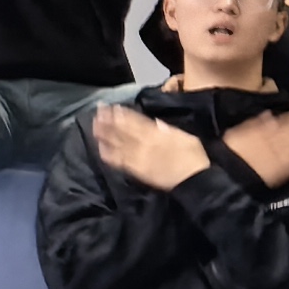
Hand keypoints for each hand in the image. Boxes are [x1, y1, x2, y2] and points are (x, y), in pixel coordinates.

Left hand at [85, 105, 209, 189]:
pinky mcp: (135, 169)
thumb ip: (170, 130)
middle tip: (99, 111)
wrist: (193, 181)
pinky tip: (100, 147)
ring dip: (105, 133)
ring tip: (95, 125)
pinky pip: (118, 160)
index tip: (113, 107)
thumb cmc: (194, 158)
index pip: (136, 120)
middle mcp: (144, 143)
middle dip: (110, 119)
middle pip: (123, 129)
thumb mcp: (187, 138)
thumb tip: (157, 123)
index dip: (123, 113)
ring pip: (117, 142)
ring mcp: (138, 156)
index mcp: (157, 134)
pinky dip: (108, 153)